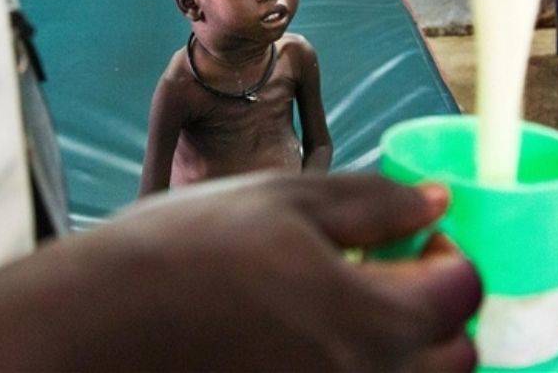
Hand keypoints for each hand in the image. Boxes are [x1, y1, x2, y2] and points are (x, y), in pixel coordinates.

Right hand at [0, 173, 478, 370]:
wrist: (95, 326)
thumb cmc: (182, 254)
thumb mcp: (284, 202)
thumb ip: (374, 203)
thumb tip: (437, 202)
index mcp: (370, 322)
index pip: (462, 295)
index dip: (451, 256)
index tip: (420, 238)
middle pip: (454, 361)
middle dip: (439, 312)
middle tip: (395, 275)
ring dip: (407, 351)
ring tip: (354, 309)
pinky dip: (359, 370)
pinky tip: (314, 339)